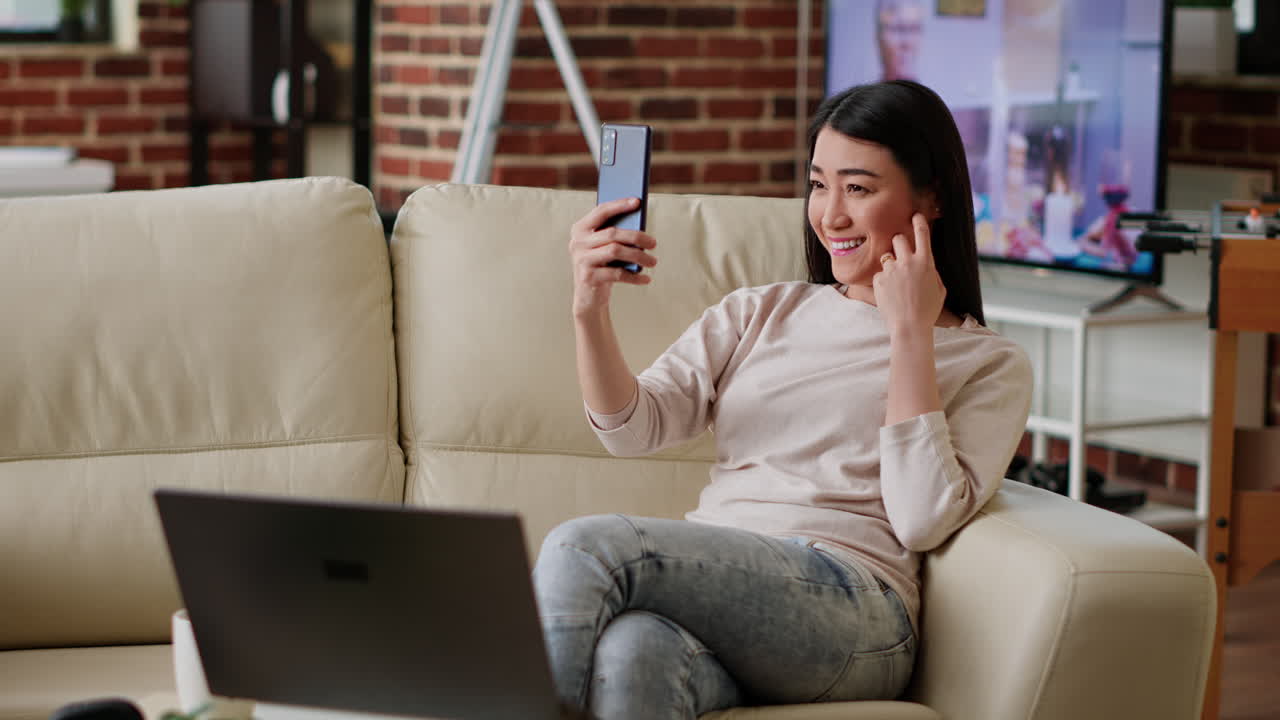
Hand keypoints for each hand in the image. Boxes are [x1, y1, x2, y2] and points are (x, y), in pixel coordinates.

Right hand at [569, 197, 657, 317]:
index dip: (619, 205)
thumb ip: (616, 234)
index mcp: (580, 229)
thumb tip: (639, 223)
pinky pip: (617, 274)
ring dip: (639, 256)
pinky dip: (635, 277)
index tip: (637, 201)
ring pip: (616, 251)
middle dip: (636, 236)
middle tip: (654, 243)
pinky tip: (646, 279)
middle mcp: (577, 242)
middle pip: (612, 233)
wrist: (589, 297)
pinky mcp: (588, 277)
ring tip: (653, 262)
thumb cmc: (603, 266)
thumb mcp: (606, 247)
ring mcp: (581, 260)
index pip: (601, 211)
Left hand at [872, 213, 945, 335]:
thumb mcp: (939, 289)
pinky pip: (880, 275)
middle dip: (898, 242)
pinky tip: (890, 295)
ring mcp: (891, 270)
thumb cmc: (928, 310)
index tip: (915, 215)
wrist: (909, 326)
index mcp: (926, 262)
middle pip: (898, 239)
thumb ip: (932, 272)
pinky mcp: (879, 279)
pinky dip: (884, 282)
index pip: (922, 234)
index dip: (918, 222)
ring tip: (897, 286)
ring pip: (887, 258)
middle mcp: (907, 261)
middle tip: (900, 252)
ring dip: (891, 267)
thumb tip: (925, 264)